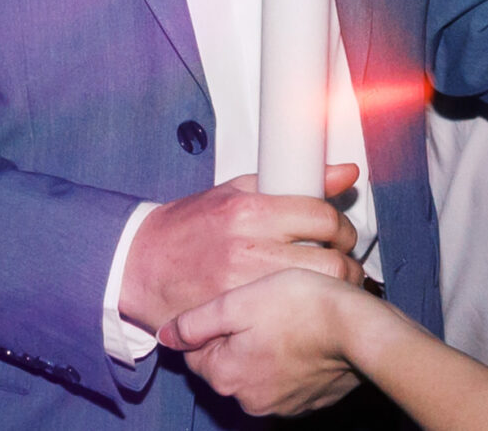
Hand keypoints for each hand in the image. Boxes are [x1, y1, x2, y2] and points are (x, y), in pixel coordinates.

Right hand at [117, 164, 362, 338]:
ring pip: (315, 292)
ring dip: (332, 290)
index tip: (341, 234)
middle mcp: (248, 249)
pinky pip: (288, 315)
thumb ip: (290, 184)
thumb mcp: (235, 192)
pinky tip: (301, 305)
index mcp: (249, 211)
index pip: (322, 217)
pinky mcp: (236, 316)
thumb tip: (344, 172)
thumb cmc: (187, 227)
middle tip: (344, 262)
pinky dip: (302, 311)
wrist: (140, 265)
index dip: (342, 227)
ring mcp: (243, 287)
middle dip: (348, 264)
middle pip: (330, 261)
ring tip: (329, 285)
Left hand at [161, 266, 372, 416]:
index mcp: (225, 377)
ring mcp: (282, 405)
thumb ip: (196, 322)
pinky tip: (304, 335)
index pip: (196, 353)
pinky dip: (290, 360)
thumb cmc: (299, 306)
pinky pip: (286, 378)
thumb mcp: (238, 302)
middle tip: (262, 305)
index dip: (212, 323)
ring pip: (257, 371)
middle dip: (237, 337)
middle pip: (227, 364)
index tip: (235, 302)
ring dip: (264, 348)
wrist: (360, 329)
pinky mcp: (310, 402)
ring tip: (286, 317)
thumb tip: (165, 336)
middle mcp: (249, 401)